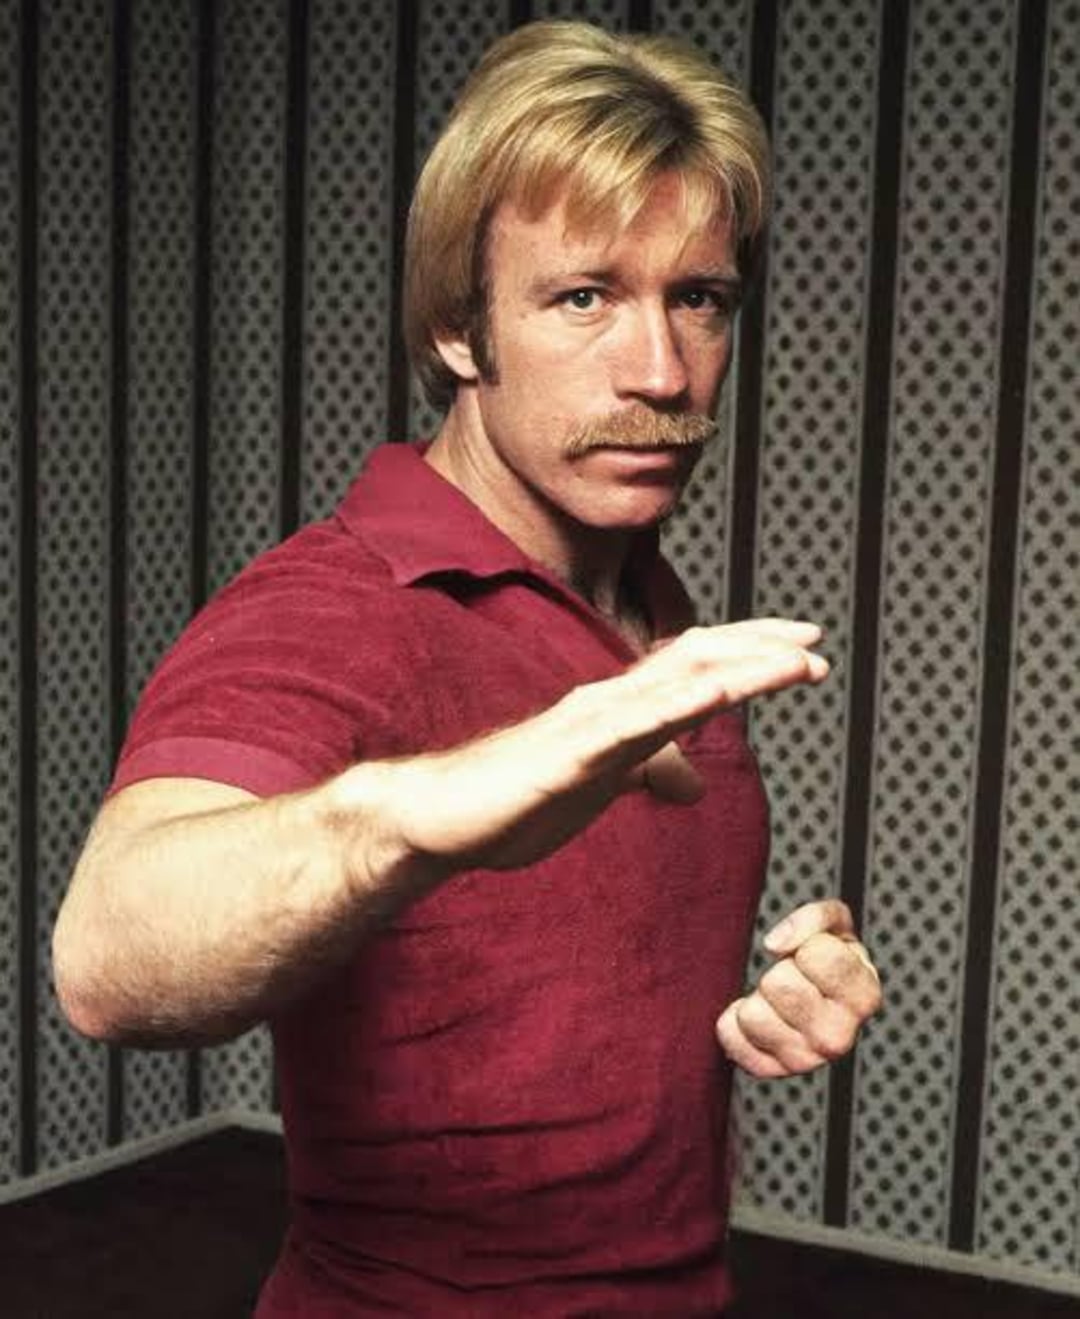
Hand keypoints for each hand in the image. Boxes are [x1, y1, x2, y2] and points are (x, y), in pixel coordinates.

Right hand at [348, 618, 828, 874]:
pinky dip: (681, 707)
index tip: (803, 651)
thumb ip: (646, 771)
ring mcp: (589, 722)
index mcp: (619, 709)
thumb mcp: (601, 786)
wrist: (442, 816)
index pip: (694, 667)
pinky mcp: (570, 754)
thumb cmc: (515, 798)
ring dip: (742, 670)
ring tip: (795, 664)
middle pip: (696, 659)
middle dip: (759, 649)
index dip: (749, 654)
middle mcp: (609, 701)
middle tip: (816, 646)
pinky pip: (633, 727)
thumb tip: (695, 783)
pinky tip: (718, 697)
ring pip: (676, 684)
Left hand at [715, 899, 881, 1077]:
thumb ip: (815, 918)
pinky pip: (730, 1036)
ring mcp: (805, 1060)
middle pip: (779, 984)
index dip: (807, 946)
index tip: (813, 956)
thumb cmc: (828, 958)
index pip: (815, 955)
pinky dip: (733, 1020)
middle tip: (792, 977)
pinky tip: (760, 1016)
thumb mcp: (835, 924)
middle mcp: (838, 1038)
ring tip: (777, 999)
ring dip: (757, 996)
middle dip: (780, 970)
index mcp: (863, 998)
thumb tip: (776, 945)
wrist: (816, 999)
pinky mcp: (771, 1070)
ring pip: (752, 1014)